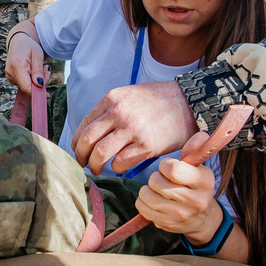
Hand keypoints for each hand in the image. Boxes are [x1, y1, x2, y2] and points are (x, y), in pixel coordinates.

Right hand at [4, 21, 45, 92]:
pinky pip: (24, 84)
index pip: (26, 86)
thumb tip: (39, 85)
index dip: (36, 93)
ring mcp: (9, 76)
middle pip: (28, 87)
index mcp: (17, 65)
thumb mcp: (38, 56)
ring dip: (37, 81)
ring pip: (27, 87)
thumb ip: (38, 71)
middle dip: (40, 83)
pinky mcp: (11, 78)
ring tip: (40, 68)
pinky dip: (31, 80)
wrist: (18, 42)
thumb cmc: (29, 47)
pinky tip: (33, 71)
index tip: (47, 94)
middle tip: (47, 70)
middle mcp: (10, 72)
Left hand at [72, 81, 197, 174]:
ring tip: (96, 170)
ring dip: (94, 166)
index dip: (76, 143)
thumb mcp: (129, 95)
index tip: (78, 151)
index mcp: (112, 99)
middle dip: (80, 157)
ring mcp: (133, 129)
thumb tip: (91, 133)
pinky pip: (120, 163)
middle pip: (87, 141)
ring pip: (100, 154)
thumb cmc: (158, 101)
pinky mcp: (147, 145)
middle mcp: (119, 112)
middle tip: (82, 165)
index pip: (84, 125)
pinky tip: (119, 167)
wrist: (189, 103)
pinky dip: (116, 168)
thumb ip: (110, 110)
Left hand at [135, 158, 219, 241]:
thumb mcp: (199, 168)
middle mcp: (195, 200)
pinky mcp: (167, 224)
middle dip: (156, 178)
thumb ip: (195, 150)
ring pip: (146, 194)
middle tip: (164, 181)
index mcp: (204, 182)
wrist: (202, 219)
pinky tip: (154, 202)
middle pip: (156, 182)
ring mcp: (180, 215)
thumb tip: (201, 135)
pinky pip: (142, 207)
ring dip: (148, 190)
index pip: (173, 169)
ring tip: (158, 191)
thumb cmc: (195, 186)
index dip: (165, 165)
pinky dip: (143, 202)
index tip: (169, 168)